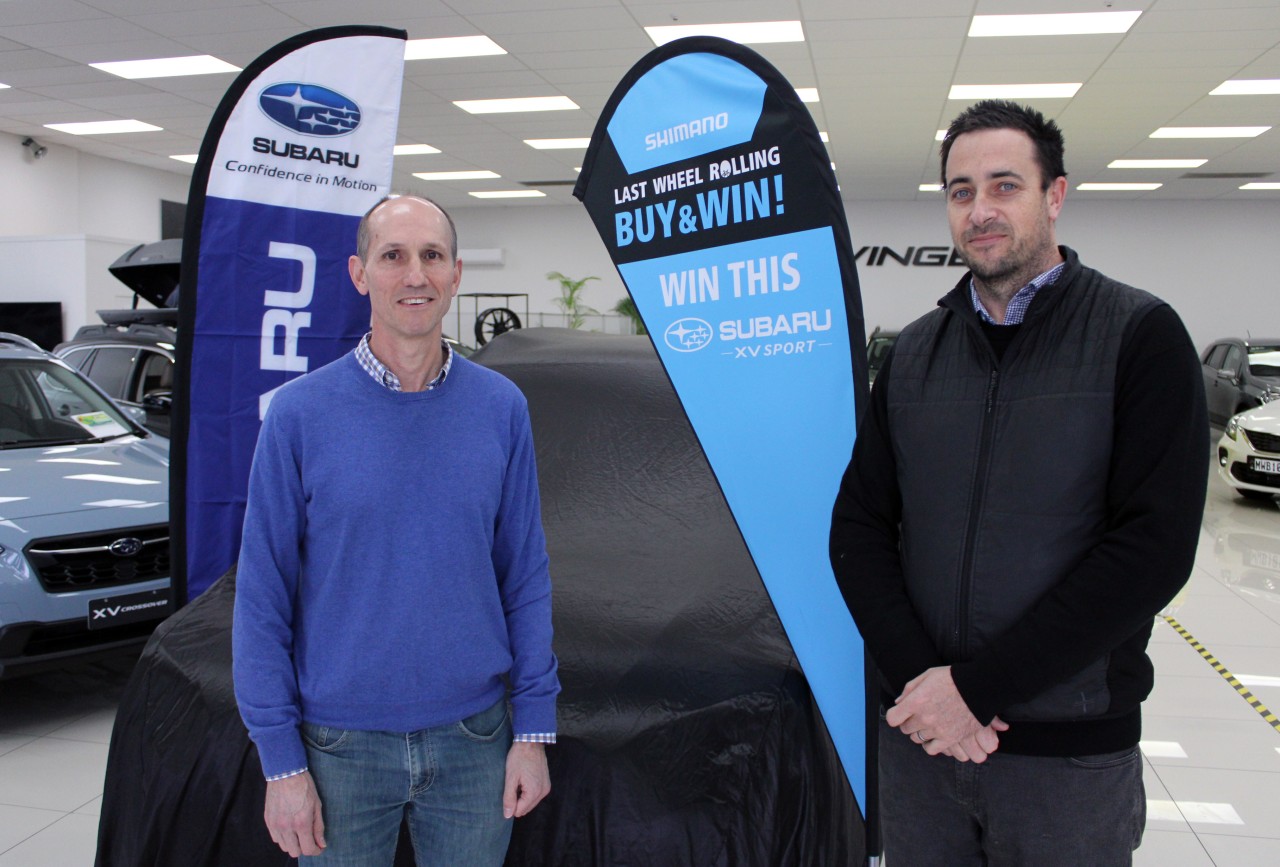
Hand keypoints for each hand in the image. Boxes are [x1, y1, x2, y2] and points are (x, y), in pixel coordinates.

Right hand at [264, 771, 325, 856]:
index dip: (316, 850)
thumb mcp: (317, 805)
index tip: (319, 847)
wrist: (285, 773)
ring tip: (299, 831)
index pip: (308, 849)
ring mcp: (275, 825)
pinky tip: (289, 827)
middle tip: (309, 839)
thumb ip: (318, 827)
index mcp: (301, 823)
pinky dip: (283, 837)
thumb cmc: (304, 787)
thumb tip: (321, 844)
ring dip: (293, 843)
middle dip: (304, 848)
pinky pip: (275, 838)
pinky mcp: (268, 821)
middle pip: (294, 852)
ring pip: (284, 847)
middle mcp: (286, 827)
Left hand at [503, 741, 550, 818]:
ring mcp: (546, 788)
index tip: (507, 791)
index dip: (510, 804)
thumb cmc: (519, 758)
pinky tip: (524, 781)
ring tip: (518, 782)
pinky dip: (528, 792)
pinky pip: (535, 795)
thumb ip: (508, 798)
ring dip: (522, 797)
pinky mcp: (546, 783)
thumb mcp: (510, 778)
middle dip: (517, 802)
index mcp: (534, 792)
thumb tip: (507, 815)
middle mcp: (543, 792)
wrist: (531, 742)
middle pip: (526, 808)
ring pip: (531, 803)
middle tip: (512, 786)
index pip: (519, 811)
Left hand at [887, 666, 1006, 763]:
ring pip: (917, 738)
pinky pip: (931, 749)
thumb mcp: (927, 675)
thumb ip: (910, 689)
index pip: (893, 718)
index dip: (895, 715)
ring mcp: (937, 730)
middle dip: (908, 722)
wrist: (980, 688)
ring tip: (929, 724)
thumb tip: (898, 702)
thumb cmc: (952, 678)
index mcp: (916, 701)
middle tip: (918, 715)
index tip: (901, 712)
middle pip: (905, 729)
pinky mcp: (950, 738)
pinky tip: (934, 736)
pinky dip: (930, 744)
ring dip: (920, 732)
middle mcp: (924, 718)